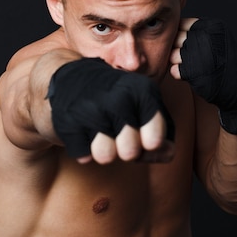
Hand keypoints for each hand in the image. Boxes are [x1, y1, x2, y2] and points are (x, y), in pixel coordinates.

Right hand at [48, 58, 174, 163]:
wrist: (71, 80)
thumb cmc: (115, 99)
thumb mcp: (143, 109)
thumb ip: (161, 134)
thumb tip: (169, 152)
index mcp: (143, 91)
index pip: (156, 139)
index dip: (152, 145)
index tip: (148, 139)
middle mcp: (118, 97)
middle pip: (130, 153)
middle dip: (127, 151)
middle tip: (120, 134)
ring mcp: (90, 108)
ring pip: (105, 156)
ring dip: (104, 151)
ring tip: (101, 133)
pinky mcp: (67, 120)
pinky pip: (83, 155)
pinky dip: (84, 148)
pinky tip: (84, 128)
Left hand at [170, 17, 236, 133]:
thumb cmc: (223, 64)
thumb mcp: (218, 39)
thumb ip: (198, 31)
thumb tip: (171, 28)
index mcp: (213, 26)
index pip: (182, 23)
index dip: (180, 35)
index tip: (187, 44)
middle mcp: (207, 37)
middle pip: (176, 38)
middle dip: (178, 49)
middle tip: (189, 58)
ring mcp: (200, 54)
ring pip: (172, 54)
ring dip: (178, 63)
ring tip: (190, 66)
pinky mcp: (194, 71)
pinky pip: (173, 70)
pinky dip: (179, 74)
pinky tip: (191, 75)